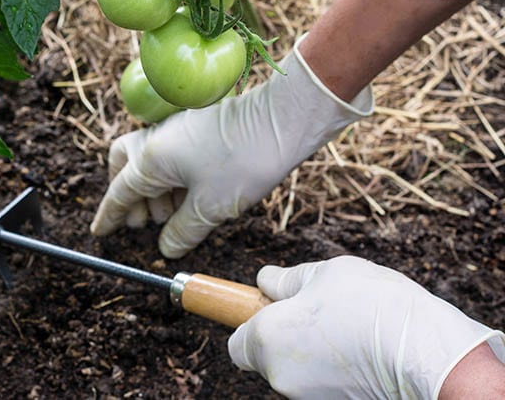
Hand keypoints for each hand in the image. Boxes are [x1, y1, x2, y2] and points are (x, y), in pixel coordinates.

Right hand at [90, 40, 372, 257]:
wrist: (282, 120)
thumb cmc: (245, 161)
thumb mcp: (211, 208)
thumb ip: (182, 232)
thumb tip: (166, 248)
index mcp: (151, 159)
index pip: (120, 192)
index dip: (109, 216)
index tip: (99, 232)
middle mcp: (156, 139)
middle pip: (123, 165)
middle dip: (127, 194)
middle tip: (146, 221)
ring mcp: (175, 129)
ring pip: (146, 158)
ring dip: (152, 187)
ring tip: (176, 212)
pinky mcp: (194, 126)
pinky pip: (168, 152)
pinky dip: (170, 175)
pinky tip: (192, 193)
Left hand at [229, 256, 504, 399]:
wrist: (425, 352)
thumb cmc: (370, 305)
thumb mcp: (324, 274)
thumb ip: (286, 280)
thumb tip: (264, 280)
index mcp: (266, 338)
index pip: (236, 343)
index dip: (251, 324)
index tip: (273, 309)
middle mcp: (279, 375)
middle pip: (268, 357)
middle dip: (286, 336)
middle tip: (320, 312)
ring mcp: (307, 396)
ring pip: (298, 370)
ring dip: (312, 351)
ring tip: (350, 327)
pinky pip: (323, 382)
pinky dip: (335, 368)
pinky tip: (362, 349)